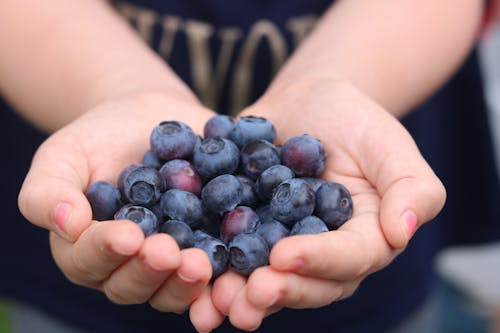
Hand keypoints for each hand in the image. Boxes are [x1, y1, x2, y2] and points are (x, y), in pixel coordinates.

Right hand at [17, 91, 224, 330]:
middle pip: (134, 284)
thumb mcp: (63, 155)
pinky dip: (225, 274)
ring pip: (173, 287)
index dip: (106, 251)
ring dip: (186, 282)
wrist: (147, 119)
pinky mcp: (206, 246)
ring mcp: (170, 260)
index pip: (90, 261)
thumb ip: (49, 192)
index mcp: (88, 250)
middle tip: (169, 253)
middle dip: (151, 271)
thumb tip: (67, 226)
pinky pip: (215, 268)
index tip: (128, 235)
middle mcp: (129, 265)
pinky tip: (237, 264)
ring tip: (202, 263)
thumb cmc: (97, 139)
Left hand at [209, 80, 445, 329]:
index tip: (286, 256)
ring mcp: (282, 244)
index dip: (320, 261)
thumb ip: (411, 188)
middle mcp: (323, 252)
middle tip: (249, 295)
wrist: (308, 102)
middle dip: (278, 290)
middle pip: (307, 282)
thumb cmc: (356, 119)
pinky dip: (212, 264)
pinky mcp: (248, 230)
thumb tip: (403, 233)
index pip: (350, 259)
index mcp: (363, 238)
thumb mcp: (390, 143)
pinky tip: (189, 268)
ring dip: (241, 293)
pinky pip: (231, 251)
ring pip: (266, 278)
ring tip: (216, 302)